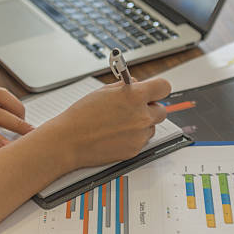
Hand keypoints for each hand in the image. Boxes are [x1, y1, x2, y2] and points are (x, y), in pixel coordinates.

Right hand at [45, 78, 170, 169]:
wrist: (69, 141)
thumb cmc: (82, 116)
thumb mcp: (104, 92)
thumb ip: (126, 86)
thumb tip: (137, 84)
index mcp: (135, 96)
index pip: (164, 87)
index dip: (159, 89)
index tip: (155, 91)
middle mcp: (141, 116)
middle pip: (162, 110)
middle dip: (151, 108)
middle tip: (135, 109)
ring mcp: (140, 135)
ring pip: (151, 127)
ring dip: (142, 124)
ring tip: (119, 124)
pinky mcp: (135, 150)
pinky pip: (142, 140)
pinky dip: (133, 137)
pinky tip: (115, 134)